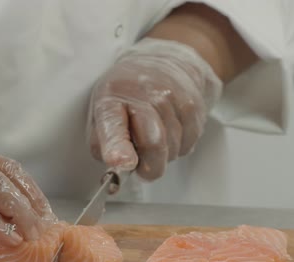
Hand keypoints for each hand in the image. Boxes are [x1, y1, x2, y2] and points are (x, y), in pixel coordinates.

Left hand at [88, 38, 221, 179]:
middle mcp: (143, 94)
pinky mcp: (193, 105)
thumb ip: (102, 144)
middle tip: (141, 166)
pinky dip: (177, 148)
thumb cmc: (125, 95)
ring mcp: (171, 97)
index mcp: (111, 98)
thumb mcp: (100, 114)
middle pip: (153, 144)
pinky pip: (187, 145)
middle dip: (148, 167)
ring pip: (172, 149)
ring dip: (163, 155)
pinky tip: (169, 132)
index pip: (113, 124)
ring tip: (154, 137)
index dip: (118, 147)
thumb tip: (117, 166)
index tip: (125, 163)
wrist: (163, 62)